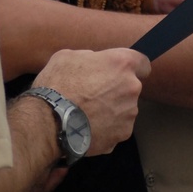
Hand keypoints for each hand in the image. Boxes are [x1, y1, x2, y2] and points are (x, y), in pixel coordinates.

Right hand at [32, 48, 149, 155]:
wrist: (49, 121)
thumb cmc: (58, 84)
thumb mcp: (68, 56)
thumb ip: (90, 57)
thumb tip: (94, 63)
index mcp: (121, 64)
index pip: (143, 63)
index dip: (133, 67)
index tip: (122, 72)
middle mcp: (131, 88)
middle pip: (131, 88)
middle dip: (116, 90)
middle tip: (94, 94)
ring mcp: (128, 114)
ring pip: (124, 109)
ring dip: (111, 110)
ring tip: (87, 113)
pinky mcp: (122, 135)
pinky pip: (116, 128)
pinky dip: (105, 128)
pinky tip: (87, 126)